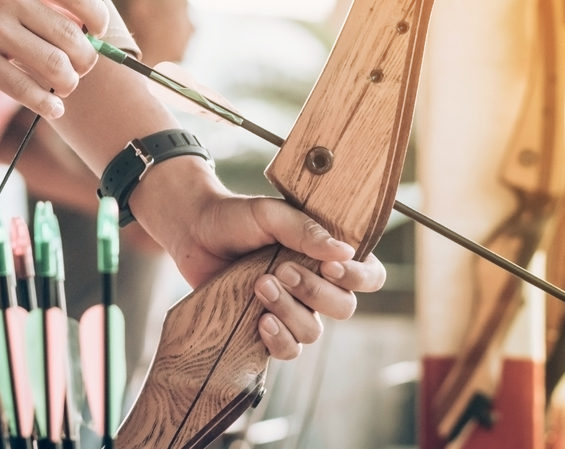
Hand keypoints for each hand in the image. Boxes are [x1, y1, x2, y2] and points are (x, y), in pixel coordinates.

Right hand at [0, 0, 108, 118]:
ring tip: (66, 84)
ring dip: (68, 82)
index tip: (98, 31)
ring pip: (53, 66)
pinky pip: (22, 88)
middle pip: (72, 36)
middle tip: (82, 65)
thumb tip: (80, 18)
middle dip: (86, 58)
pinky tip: (52, 108)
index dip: (98, 19)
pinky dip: (45, 103)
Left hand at [168, 193, 386, 360]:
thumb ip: (305, 230)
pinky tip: (261, 321)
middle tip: (281, 270)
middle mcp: (317, 284)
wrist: (194, 232)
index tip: (330, 267)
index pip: (370, 276)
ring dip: (289, 311)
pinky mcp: (267, 328)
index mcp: (327, 254)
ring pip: (314, 331)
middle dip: (314, 293)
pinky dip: (279, 340)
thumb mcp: (270, 214)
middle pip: (345, 308)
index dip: (359, 278)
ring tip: (259, 284)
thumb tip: (345, 252)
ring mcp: (293, 309)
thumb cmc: (236, 217)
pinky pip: (289, 350)